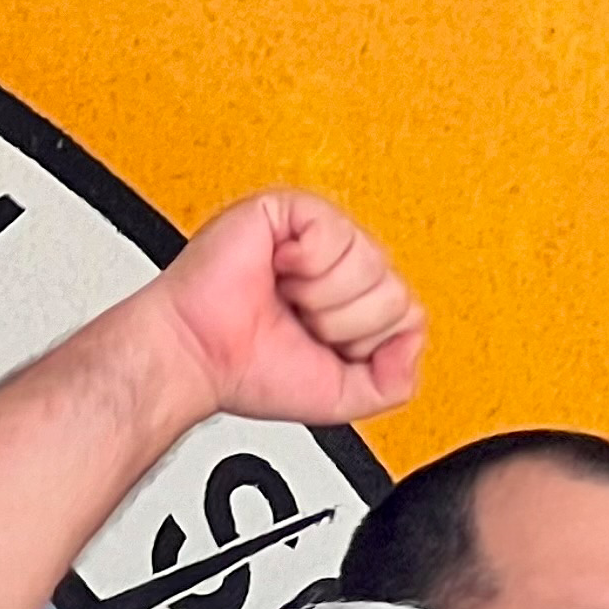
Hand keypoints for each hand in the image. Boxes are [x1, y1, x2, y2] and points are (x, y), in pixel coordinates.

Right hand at [150, 188, 424, 428]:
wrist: (197, 354)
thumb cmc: (246, 369)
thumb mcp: (338, 398)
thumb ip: (392, 383)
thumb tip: (411, 344)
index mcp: (349, 306)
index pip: (404, 314)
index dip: (363, 342)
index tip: (320, 347)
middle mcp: (337, 270)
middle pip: (391, 290)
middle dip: (342, 322)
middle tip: (298, 323)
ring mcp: (317, 239)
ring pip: (369, 262)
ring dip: (320, 295)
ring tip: (285, 298)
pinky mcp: (292, 211)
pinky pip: (336, 231)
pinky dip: (304, 261)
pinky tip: (277, 269)